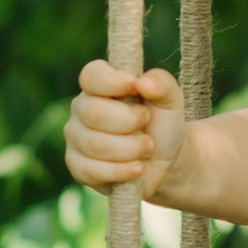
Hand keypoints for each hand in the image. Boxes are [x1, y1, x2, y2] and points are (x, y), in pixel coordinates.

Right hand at [66, 61, 187, 202]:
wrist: (166, 162)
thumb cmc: (162, 123)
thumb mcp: (170, 99)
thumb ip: (162, 83)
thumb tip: (143, 82)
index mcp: (99, 85)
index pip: (91, 76)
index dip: (113, 82)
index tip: (136, 89)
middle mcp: (82, 109)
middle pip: (94, 113)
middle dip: (131, 122)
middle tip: (147, 125)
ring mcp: (76, 138)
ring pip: (97, 145)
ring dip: (132, 149)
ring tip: (147, 148)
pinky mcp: (78, 167)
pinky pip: (93, 170)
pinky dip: (123, 171)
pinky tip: (137, 168)